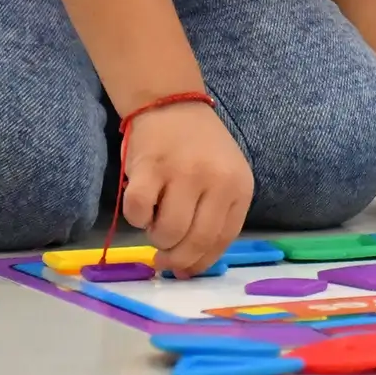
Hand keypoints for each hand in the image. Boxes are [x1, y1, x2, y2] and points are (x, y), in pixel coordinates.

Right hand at [120, 100, 254, 277]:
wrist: (171, 104)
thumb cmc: (200, 148)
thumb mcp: (224, 178)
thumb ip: (214, 218)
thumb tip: (189, 270)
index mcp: (240, 186)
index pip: (222, 240)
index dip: (200, 262)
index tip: (184, 270)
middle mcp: (217, 180)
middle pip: (194, 242)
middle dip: (175, 258)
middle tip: (162, 256)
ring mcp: (184, 173)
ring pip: (166, 232)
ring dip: (155, 236)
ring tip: (155, 219)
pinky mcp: (150, 168)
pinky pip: (137, 213)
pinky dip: (135, 217)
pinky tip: (142, 203)